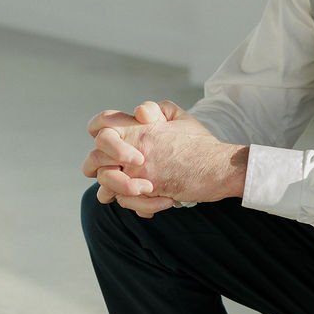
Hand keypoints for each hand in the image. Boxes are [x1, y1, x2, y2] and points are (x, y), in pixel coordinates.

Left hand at [84, 103, 246, 212]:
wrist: (218, 167)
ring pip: (105, 180)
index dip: (97, 133)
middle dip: (96, 168)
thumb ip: (160, 110)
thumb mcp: (181, 117)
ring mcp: (139, 168)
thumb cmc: (202, 144)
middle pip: (95, 156)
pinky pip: (124, 198)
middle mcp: (135, 146)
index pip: (102, 124)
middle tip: (104, 173)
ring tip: (122, 192)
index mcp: (140, 126)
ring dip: (111, 189)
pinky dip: (130, 203)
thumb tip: (141, 113)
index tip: (104, 145)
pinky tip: (145, 200)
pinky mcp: (147, 188)